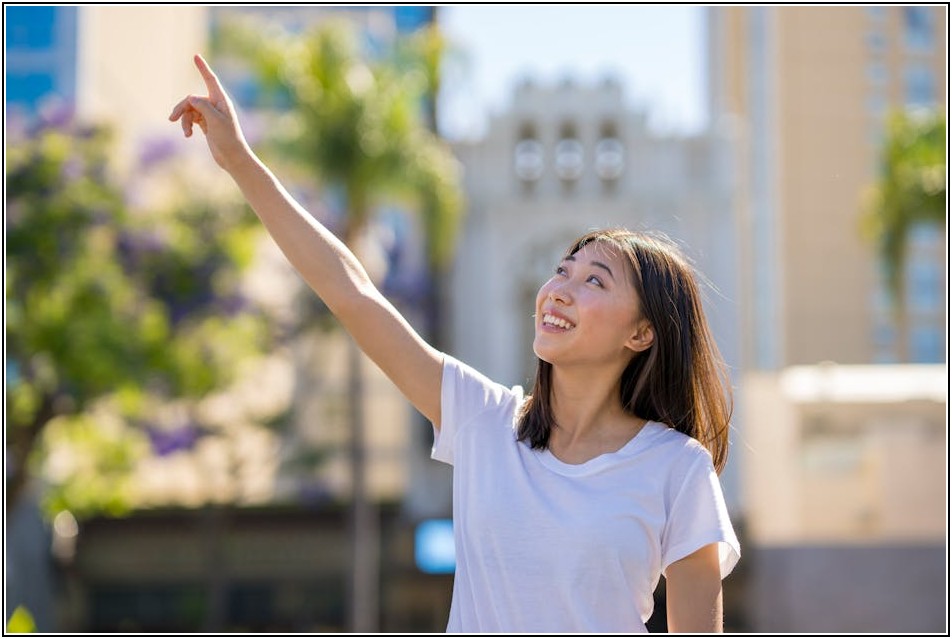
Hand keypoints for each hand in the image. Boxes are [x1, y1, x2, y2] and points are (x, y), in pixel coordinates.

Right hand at [169, 54, 250, 172]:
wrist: (232, 157)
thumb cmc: (228, 139)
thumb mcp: (215, 121)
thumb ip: (202, 106)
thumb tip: (191, 98)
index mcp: (221, 101)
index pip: (210, 80)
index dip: (202, 68)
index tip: (195, 56)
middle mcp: (215, 105)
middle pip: (192, 99)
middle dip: (181, 108)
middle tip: (171, 119)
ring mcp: (210, 114)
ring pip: (189, 110)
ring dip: (184, 120)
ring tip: (186, 133)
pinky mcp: (206, 124)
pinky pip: (191, 119)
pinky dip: (187, 126)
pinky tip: (188, 135)